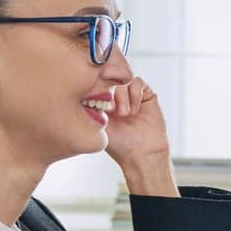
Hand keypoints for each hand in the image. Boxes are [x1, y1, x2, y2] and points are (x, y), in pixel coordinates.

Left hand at [102, 77, 173, 191]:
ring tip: (124, 114)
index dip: (95, 86)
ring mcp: (131, 94)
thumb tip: (84, 86)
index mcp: (102, 101)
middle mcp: (116, 96)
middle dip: (109, 90)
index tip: (96, 101)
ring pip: (123, 79)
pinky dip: (134, 94)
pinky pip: (137, 82)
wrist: (141, 153)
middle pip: (109, 77)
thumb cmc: (119, 144)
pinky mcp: (146, 94)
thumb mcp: (97, 122)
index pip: (96, 82)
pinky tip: (135, 111)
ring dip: (122, 96)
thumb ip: (92, 103)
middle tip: (110, 108)